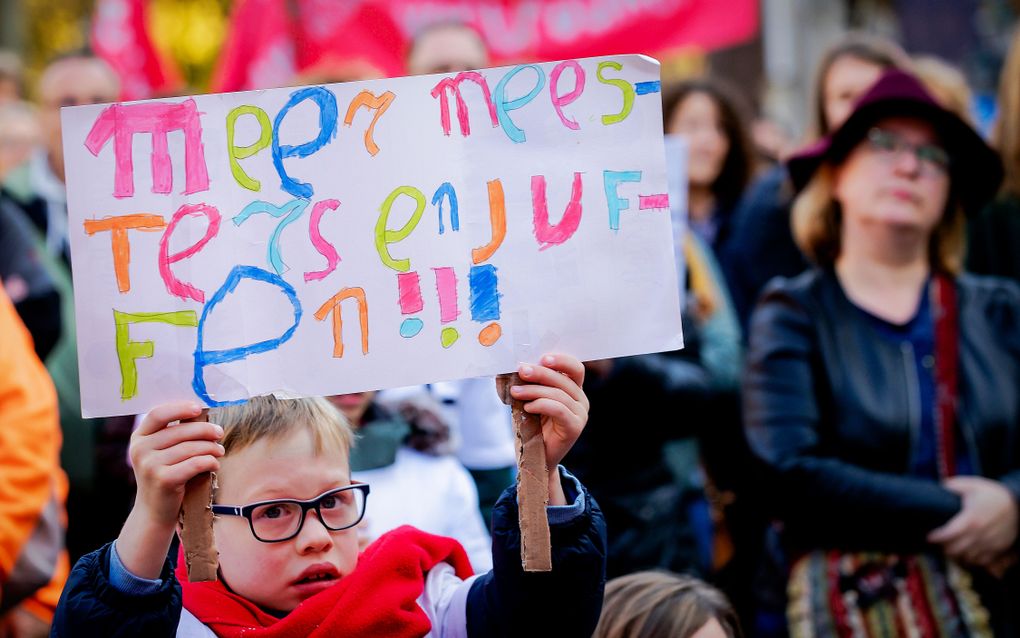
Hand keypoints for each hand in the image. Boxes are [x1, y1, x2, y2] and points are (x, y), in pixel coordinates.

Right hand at [118, 402, 222, 578]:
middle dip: (205, 430)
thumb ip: (174, 433)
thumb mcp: (162, 452)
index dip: (180, 408)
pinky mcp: (163, 480)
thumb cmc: (165, 475)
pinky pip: (195, 463)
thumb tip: (202, 411)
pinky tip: (214, 464)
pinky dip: (209, 462)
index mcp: (139, 437)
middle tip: (219, 433)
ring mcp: (149, 466)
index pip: (158, 414)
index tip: (199, 408)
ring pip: (190, 448)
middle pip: (180, 431)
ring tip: (220, 450)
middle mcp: (140, 450)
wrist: (154, 511)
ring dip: (211, 447)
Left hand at [504, 353, 588, 503]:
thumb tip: (511, 368)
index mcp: (573, 389)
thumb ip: (525, 384)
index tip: (542, 357)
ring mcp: (580, 414)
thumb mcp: (528, 399)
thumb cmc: (531, 426)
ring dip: (534, 390)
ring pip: (559, 394)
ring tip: (516, 392)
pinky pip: (559, 409)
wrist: (534, 458)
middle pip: (564, 379)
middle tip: (521, 370)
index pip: (575, 368)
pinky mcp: (575, 427)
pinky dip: (541, 404)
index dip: (561, 360)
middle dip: (541, 372)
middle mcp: (581, 400)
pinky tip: (528, 407)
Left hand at [927, 476, 1019, 567]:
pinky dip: (971, 560)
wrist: (1018, 503)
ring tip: (950, 549)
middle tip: (938, 544)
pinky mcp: (999, 548)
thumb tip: (939, 487)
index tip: (929, 537)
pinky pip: (982, 561)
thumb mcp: (972, 485)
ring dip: (957, 556)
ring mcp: (990, 543)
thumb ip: (953, 486)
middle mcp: (980, 534)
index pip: (948, 534)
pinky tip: (965, 554)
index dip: (936, 537)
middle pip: (956, 550)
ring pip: (968, 558)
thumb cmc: (992, 494)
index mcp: (971, 519)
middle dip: (944, 548)